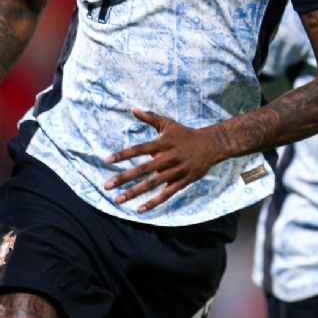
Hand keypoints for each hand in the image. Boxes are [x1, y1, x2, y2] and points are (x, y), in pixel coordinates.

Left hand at [103, 108, 224, 212]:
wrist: (211, 145)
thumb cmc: (185, 134)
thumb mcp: (168, 124)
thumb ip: (150, 117)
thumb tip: (132, 108)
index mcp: (163, 143)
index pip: (139, 149)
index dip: (123, 155)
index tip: (106, 161)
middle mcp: (168, 157)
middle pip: (143, 168)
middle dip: (124, 177)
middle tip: (106, 186)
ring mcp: (176, 170)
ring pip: (153, 183)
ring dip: (134, 192)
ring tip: (118, 199)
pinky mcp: (183, 181)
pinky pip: (167, 194)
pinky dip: (154, 202)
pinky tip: (139, 209)